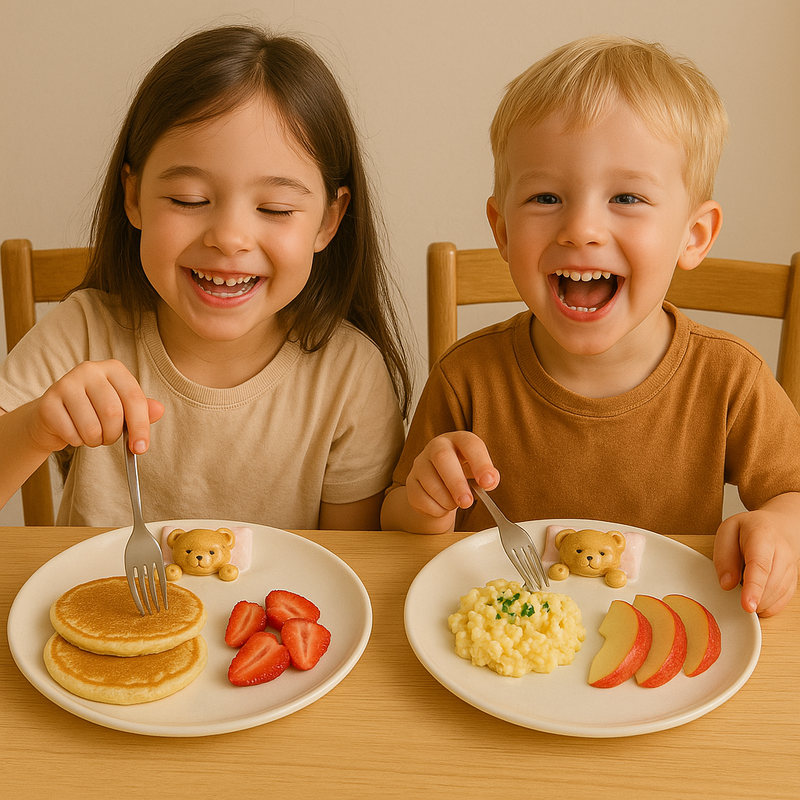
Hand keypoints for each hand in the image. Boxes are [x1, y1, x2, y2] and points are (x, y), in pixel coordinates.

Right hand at [27, 359, 163, 455]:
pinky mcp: (48, 402)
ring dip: (95, 441)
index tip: (141, 448)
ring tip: (92, 434)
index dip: (141, 427)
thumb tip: (159, 410)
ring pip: (91, 427)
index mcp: (114, 368)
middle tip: (109, 439)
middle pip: (113, 413)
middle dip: (114, 435)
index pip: (134, 399)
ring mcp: (66, 383)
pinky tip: (73, 432)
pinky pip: (71, 434)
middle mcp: (89, 370)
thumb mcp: (123, 408)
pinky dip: (77, 441)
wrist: (55, 415)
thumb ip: (142, 410)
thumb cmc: (95, 410)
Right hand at [405, 431, 498, 520]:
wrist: (440, 484)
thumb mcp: (478, 470)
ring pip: (431, 483)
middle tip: (467, 502)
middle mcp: (436, 447)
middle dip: (456, 483)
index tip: (489, 482)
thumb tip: (490, 481)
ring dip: (447, 500)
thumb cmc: (462, 472)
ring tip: (456, 504)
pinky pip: (420, 498)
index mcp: (458, 440)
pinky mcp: (411, 482)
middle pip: (442, 459)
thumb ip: (486, 475)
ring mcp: (420, 464)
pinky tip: (442, 506)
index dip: (480, 463)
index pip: (470, 444)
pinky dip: (436, 509)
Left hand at [714, 496, 799, 615]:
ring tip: (746, 597)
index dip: (754, 588)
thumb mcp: (727, 532)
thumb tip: (727, 584)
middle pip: (772, 583)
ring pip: (779, 593)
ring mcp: (791, 567)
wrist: (777, 526)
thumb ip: (724, 557)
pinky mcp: (793, 579)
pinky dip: (770, 605)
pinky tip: (758, 602)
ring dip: (761, 602)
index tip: (747, 605)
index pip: (760, 565)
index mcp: (762, 536)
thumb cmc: (749, 529)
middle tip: (740, 601)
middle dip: (756, 598)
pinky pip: (784, 598)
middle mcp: (782, 552)